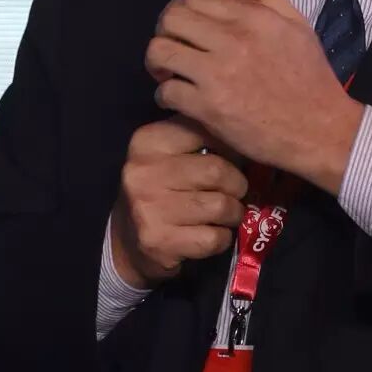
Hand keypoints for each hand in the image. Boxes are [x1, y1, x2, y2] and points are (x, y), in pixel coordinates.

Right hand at [111, 116, 248, 287]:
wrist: (126, 241)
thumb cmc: (160, 189)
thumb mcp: (170, 154)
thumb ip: (201, 138)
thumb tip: (245, 141)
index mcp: (149, 141)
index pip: (205, 130)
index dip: (230, 145)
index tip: (234, 158)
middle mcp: (144, 171)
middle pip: (217, 171)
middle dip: (237, 184)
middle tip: (236, 191)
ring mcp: (149, 208)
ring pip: (220, 206)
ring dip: (234, 213)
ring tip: (228, 213)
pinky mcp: (159, 242)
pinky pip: (214, 238)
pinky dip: (223, 238)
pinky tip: (213, 234)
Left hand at [145, 0, 364, 193]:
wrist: (320, 130)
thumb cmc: (310, 76)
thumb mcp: (297, 23)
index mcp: (253, 17)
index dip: (184, 6)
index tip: (188, 23)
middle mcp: (232, 40)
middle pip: (171, 18)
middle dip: (165, 29)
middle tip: (174, 43)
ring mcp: (217, 75)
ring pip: (160, 52)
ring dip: (158, 60)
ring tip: (168, 69)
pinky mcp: (208, 108)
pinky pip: (166, 91)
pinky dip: (165, 94)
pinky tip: (177, 96)